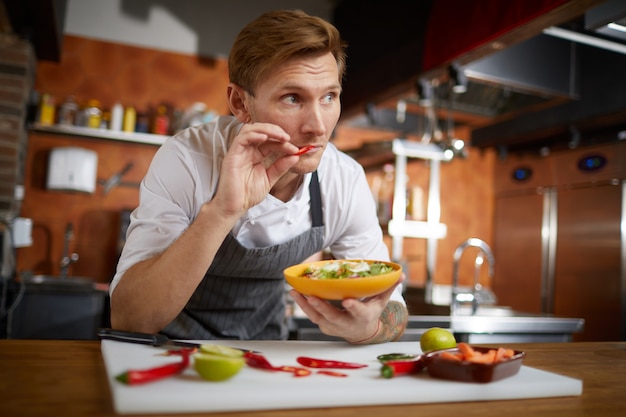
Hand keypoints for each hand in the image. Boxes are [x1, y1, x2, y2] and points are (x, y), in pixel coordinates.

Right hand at [213, 122, 298, 216]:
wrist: (235, 207)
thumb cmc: (248, 194)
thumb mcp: (270, 178)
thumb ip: (281, 167)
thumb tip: (296, 156)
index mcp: (256, 155)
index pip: (270, 141)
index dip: (283, 142)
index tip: (296, 149)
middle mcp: (247, 150)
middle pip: (260, 130)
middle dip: (276, 131)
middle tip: (288, 138)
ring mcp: (239, 152)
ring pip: (250, 129)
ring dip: (267, 129)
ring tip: (280, 136)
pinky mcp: (232, 155)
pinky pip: (241, 139)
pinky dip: (253, 135)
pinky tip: (265, 137)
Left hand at [289, 275, 405, 342]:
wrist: (361, 332)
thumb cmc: (371, 312)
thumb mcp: (381, 301)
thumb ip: (388, 287)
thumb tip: (401, 274)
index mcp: (362, 316)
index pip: (359, 312)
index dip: (354, 307)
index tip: (348, 301)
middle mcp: (346, 323)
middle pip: (333, 316)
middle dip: (322, 308)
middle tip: (311, 297)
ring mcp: (333, 326)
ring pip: (317, 317)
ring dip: (305, 305)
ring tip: (295, 291)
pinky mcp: (323, 324)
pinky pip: (311, 315)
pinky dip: (302, 305)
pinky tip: (295, 293)